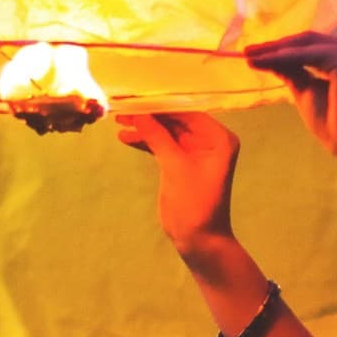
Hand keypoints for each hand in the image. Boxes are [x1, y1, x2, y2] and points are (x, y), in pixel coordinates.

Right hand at [116, 109, 241, 258]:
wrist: (198, 239)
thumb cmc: (194, 204)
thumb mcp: (174, 167)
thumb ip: (157, 136)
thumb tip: (137, 113)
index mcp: (218, 138)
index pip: (187, 111)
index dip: (161, 104)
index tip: (136, 96)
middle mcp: (209, 140)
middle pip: (175, 119)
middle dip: (150, 114)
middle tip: (123, 107)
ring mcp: (194, 151)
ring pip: (166, 131)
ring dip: (144, 127)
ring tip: (119, 121)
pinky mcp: (180, 162)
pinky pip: (162, 145)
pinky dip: (145, 141)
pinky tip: (126, 137)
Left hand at [244, 33, 336, 178]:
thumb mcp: (309, 95)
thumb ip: (295, 75)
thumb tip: (273, 61)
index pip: (313, 49)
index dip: (285, 50)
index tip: (258, 57)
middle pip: (309, 41)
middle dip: (277, 45)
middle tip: (248, 51)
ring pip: (306, 44)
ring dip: (276, 49)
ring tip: (250, 55)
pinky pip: (307, 53)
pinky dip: (283, 56)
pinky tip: (264, 61)